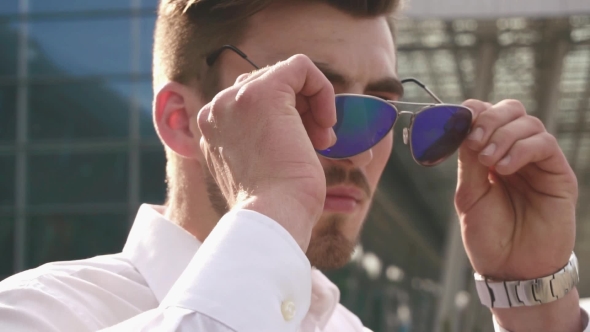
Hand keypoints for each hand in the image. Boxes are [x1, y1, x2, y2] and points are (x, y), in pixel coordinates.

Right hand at [194, 55, 336, 250]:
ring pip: (284, 76)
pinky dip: (322, 90)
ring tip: (322, 141)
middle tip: (318, 144)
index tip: (302, 148)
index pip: (250, 104)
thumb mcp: (261, 170)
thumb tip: (296, 129)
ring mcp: (234, 99)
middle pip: (266, 86)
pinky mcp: (263, 92)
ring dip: (312, 106)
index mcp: (212, 131)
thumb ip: (261, 141)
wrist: (274, 217)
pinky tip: (326, 122)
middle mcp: (215, 111)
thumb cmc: (276, 206)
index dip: (286, 119)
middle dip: (300, 111)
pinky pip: (301, 67)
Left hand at [455, 99, 580, 330]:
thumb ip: (468, 161)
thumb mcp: (469, 195)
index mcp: (490, 154)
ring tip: (489, 162)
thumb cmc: (489, 235)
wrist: (512, 268)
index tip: (455, 123)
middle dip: (489, 119)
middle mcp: (515, 152)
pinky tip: (505, 168)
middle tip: (474, 141)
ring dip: (503, 136)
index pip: (486, 116)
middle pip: (510, 110)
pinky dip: (522, 149)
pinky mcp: (558, 174)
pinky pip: (544, 144)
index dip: (472, 112)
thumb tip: (462, 126)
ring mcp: (538, 162)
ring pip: (528, 123)